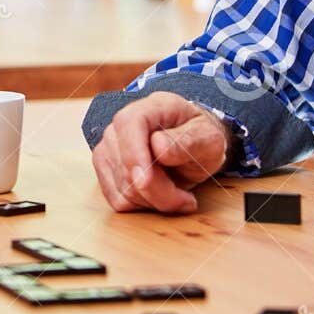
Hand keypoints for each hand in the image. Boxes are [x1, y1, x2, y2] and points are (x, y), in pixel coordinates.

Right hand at [91, 91, 230, 213]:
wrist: (190, 145)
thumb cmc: (199, 139)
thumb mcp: (208, 139)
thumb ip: (187, 142)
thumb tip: (158, 146)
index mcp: (152, 107)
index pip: (130, 123)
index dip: (134, 153)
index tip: (145, 181)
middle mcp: (122, 123)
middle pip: (128, 167)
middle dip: (161, 192)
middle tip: (187, 199)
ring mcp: (108, 145)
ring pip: (123, 189)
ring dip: (154, 200)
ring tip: (175, 193)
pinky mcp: (104, 168)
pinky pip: (118, 199)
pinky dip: (141, 205)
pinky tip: (158, 195)